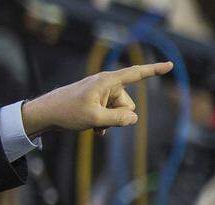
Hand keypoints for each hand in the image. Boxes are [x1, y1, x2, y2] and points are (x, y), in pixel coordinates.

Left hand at [21, 62, 172, 136]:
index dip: (154, 71)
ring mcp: (100, 94)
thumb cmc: (67, 112)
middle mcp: (106, 85)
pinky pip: (110, 115)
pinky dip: (104, 123)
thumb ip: (117, 119)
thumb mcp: (94, 118)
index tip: (170, 65)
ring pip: (118, 111)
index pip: (135, 74)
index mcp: (107, 81)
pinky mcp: (95, 103)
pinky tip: (94, 130)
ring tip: (92, 124)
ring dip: (109, 121)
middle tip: (99, 121)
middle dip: (119, 115)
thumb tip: (133, 118)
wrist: (44, 114)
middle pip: (128, 103)